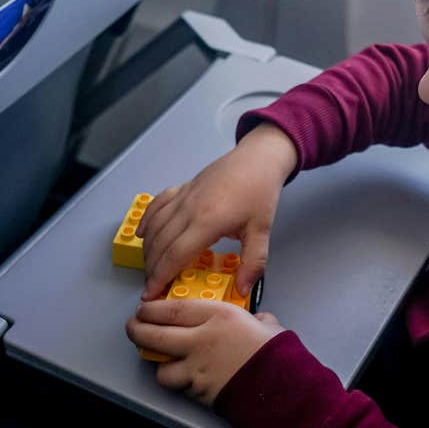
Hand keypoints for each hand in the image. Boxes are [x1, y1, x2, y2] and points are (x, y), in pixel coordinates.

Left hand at [126, 299, 284, 405]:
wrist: (278, 384)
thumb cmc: (275, 351)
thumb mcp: (264, 322)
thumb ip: (252, 318)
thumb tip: (255, 320)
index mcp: (219, 315)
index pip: (173, 309)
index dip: (153, 308)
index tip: (145, 306)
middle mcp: (202, 339)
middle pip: (156, 334)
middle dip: (138, 329)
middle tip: (133, 326)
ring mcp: (196, 368)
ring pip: (161, 366)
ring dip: (156, 361)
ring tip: (159, 356)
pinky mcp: (197, 391)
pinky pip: (177, 385)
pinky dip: (176, 379)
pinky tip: (181, 374)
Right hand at [137, 123, 298, 299]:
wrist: (259, 158)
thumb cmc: (261, 192)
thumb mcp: (262, 230)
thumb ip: (253, 262)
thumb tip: (242, 291)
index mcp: (208, 221)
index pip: (174, 256)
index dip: (160, 278)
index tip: (150, 295)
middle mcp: (189, 208)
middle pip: (160, 244)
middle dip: (151, 269)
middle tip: (151, 287)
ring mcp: (184, 195)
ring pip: (155, 225)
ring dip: (148, 249)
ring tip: (149, 268)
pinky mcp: (184, 186)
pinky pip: (157, 204)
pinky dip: (146, 220)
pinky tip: (142, 234)